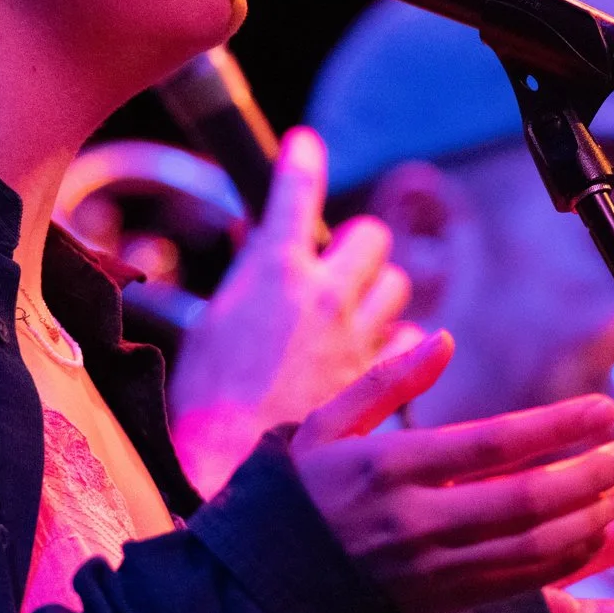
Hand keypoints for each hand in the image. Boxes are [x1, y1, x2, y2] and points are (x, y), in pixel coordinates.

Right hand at [171, 128, 416, 492]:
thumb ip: (242, 274)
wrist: (229, 466)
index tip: (306, 146)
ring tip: (354, 309)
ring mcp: (356, 335)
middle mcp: (324, 294)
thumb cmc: (205, 399)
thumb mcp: (210, 322)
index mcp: (274, 271)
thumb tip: (251, 235)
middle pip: (370, 235)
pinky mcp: (376, 376)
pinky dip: (396, 342)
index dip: (302, 161)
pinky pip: (408, 340)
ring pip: (396, 283)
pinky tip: (375, 352)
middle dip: (356, 244)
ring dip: (379, 289)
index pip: (295, 191)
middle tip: (335, 264)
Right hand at [291, 332, 613, 612]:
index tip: (603, 409)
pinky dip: (568, 558)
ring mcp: (435, 569)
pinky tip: (593, 532)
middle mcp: (418, 522)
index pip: (494, 443)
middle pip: (528, 499)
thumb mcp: (319, 429)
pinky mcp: (446, 605)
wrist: (265, 596)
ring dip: (589, 517)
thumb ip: (383, 382)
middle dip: (590, 474)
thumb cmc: (293, 501)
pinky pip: (523, 584)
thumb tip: (442, 341)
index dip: (557, 426)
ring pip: (534, 546)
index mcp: (388, 469)